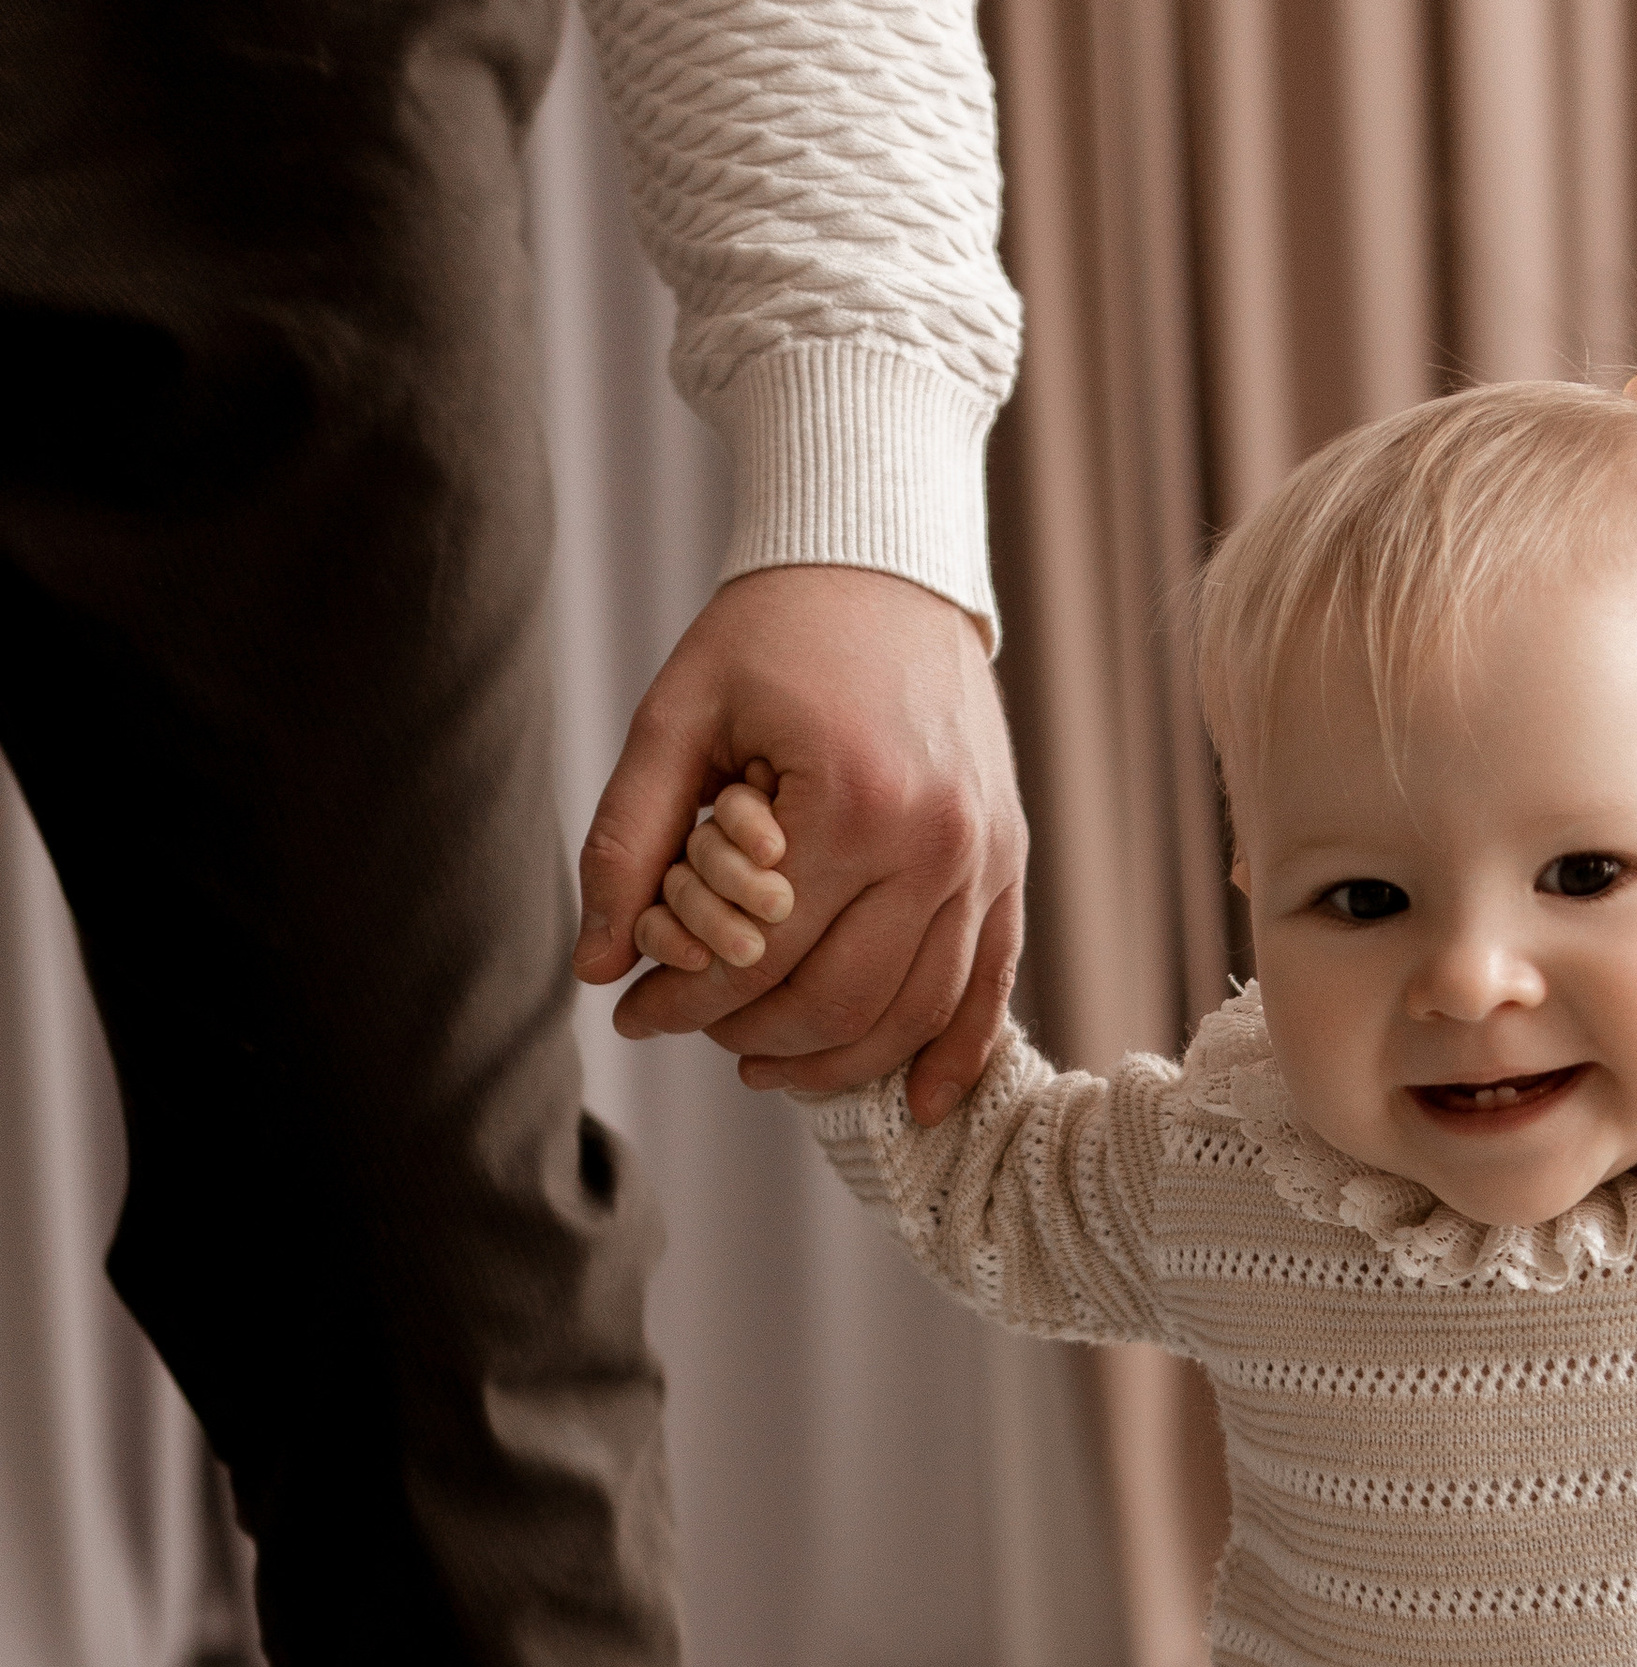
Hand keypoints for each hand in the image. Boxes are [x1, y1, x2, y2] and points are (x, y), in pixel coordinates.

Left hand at [575, 564, 1027, 1124]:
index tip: (631, 1013)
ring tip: (763, 1063)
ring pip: (911, 1014)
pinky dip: (952, 1055)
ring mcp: (984, 858)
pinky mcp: (1008, 863)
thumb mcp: (677, 715)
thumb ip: (630, 840)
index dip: (683, 1002)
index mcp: (851, 800)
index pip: (756, 956)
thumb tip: (598, 966)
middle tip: (690, 1031)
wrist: (884, 564)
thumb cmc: (772, 632)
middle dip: (747, 1035)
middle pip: (835, 1002)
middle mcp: (934, 842)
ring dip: (833, 1061)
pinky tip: (914, 1103)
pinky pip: (989, 987)